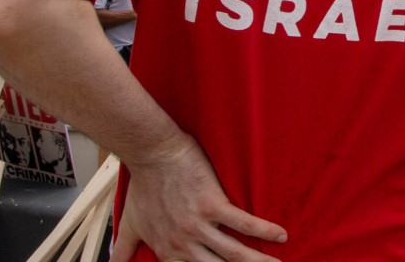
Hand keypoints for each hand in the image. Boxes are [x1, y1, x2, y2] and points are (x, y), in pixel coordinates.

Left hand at [111, 135, 286, 261]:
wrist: (152, 154)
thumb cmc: (143, 186)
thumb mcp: (130, 224)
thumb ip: (123, 249)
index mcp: (167, 250)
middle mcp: (184, 243)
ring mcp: (199, 225)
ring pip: (235, 252)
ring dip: (258, 261)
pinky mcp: (213, 204)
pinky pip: (244, 222)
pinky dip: (264, 230)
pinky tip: (282, 235)